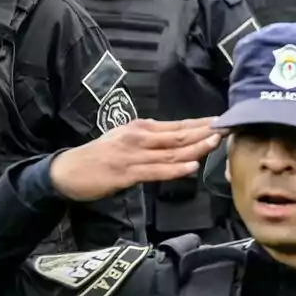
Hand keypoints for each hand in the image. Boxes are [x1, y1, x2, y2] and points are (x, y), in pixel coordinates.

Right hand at [51, 118, 221, 201]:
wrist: (67, 171)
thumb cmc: (98, 155)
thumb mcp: (124, 138)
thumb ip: (149, 136)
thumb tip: (174, 134)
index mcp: (141, 128)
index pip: (178, 126)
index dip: (201, 124)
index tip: (222, 121)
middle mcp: (140, 138)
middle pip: (179, 136)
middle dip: (205, 133)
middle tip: (228, 129)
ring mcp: (133, 156)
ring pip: (171, 152)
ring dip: (196, 148)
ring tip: (215, 143)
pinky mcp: (126, 173)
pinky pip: (155, 171)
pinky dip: (175, 169)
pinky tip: (191, 168)